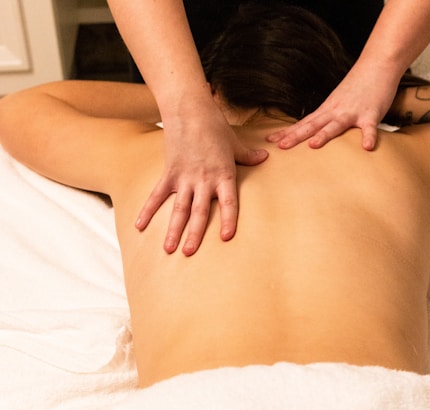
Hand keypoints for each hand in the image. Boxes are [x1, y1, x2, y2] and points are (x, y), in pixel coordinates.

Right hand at [135, 104, 267, 255]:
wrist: (189, 109)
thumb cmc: (215, 126)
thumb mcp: (235, 143)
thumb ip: (248, 156)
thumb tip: (264, 158)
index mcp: (223, 175)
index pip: (228, 202)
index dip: (227, 220)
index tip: (225, 237)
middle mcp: (204, 180)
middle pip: (199, 211)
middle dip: (194, 234)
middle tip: (189, 253)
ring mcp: (184, 178)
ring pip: (178, 208)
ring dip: (173, 229)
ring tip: (168, 249)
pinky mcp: (169, 173)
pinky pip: (157, 195)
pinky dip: (147, 210)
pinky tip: (140, 226)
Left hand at [267, 63, 398, 150]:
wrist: (378, 63)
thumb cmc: (357, 87)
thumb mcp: (336, 103)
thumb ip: (326, 118)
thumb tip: (313, 133)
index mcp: (326, 110)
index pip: (303, 123)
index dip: (287, 132)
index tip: (270, 141)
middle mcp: (335, 111)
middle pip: (312, 125)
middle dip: (296, 136)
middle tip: (281, 147)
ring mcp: (352, 112)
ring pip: (336, 125)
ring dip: (324, 135)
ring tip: (313, 145)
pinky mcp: (371, 113)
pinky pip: (370, 127)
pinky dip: (368, 136)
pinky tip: (366, 147)